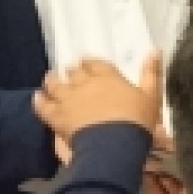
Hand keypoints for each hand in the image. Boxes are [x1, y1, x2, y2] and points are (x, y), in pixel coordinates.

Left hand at [34, 53, 162, 142]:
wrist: (114, 144)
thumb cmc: (136, 120)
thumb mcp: (151, 96)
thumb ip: (152, 73)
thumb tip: (155, 49)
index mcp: (107, 77)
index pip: (95, 63)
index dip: (90, 62)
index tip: (86, 62)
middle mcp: (85, 83)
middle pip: (73, 71)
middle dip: (71, 70)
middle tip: (70, 71)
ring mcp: (68, 99)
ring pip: (54, 84)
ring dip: (52, 80)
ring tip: (51, 78)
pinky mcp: (57, 116)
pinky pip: (43, 106)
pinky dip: (39, 100)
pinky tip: (38, 97)